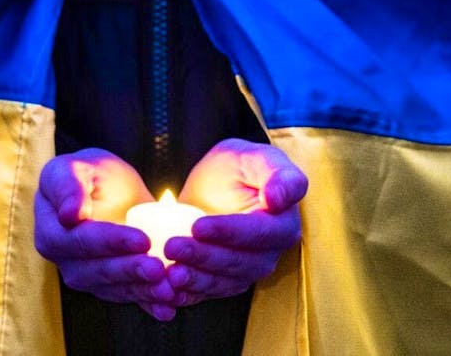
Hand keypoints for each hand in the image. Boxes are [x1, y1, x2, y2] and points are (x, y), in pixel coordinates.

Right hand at [34, 148, 176, 319]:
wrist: (107, 189)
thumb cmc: (88, 172)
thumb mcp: (75, 167)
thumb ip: (68, 186)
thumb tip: (69, 215)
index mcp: (50, 231)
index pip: (80, 241)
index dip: (111, 242)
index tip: (142, 239)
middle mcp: (64, 260)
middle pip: (97, 271)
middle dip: (130, 271)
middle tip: (159, 269)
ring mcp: (87, 276)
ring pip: (113, 289)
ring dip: (141, 292)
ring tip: (168, 290)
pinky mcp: (109, 286)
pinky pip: (128, 297)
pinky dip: (148, 304)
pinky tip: (168, 308)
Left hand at [168, 139, 307, 305]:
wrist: (215, 186)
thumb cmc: (238, 166)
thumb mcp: (254, 156)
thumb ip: (276, 172)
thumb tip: (279, 199)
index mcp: (283, 221)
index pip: (259, 232)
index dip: (228, 232)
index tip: (197, 226)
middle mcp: (272, 251)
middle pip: (241, 262)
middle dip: (204, 256)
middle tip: (171, 246)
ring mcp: (250, 269)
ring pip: (225, 281)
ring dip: (196, 279)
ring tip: (168, 271)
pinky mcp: (227, 280)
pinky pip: (210, 292)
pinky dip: (189, 294)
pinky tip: (167, 290)